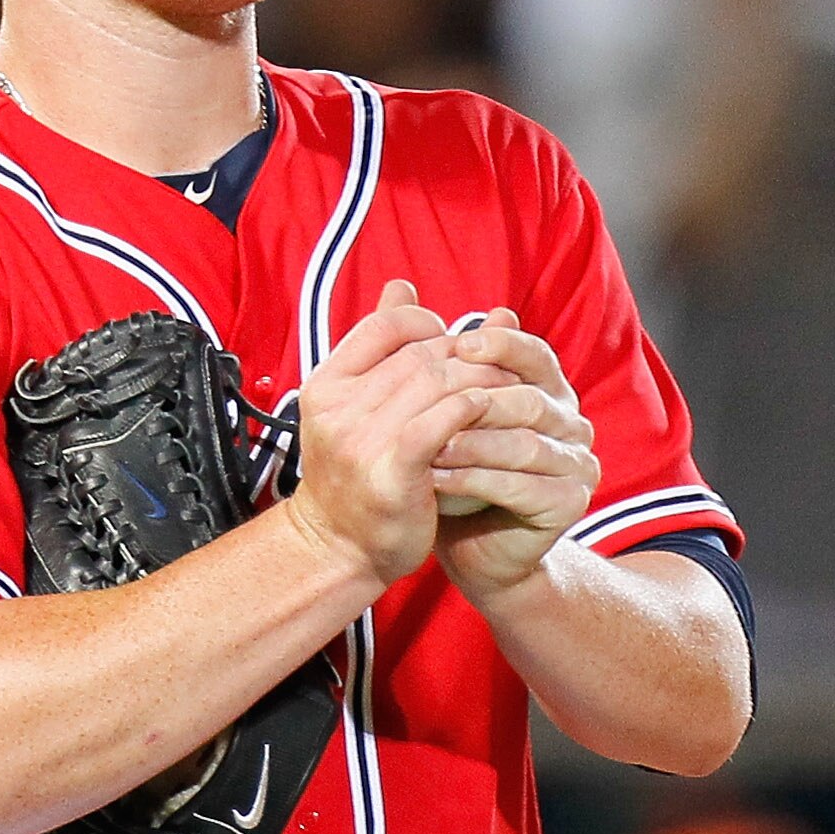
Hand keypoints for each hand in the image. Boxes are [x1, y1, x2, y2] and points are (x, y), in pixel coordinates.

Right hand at [286, 280, 516, 586]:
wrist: (336, 548)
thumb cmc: (353, 476)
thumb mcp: (353, 405)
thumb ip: (377, 349)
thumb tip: (402, 285)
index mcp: (326, 385)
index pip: (384, 326)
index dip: (426, 322)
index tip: (451, 339)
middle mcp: (338, 407)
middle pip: (419, 354)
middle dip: (467, 354)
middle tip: (501, 363)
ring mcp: (361, 439)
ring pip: (436, 383)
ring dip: (480, 379)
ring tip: (508, 387)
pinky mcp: (392, 470)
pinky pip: (441, 422)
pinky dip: (470, 408)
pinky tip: (490, 410)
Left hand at [430, 309, 598, 597]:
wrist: (467, 547)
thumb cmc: (450, 470)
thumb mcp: (434, 408)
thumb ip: (421, 349)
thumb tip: (398, 287)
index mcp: (546, 389)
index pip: (532, 353)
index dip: (500, 345)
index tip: (456, 345)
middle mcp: (570, 421)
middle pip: (529, 398)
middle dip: (475, 401)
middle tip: (426, 406)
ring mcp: (577, 463)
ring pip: (525, 443)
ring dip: (470, 444)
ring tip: (424, 447)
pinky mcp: (570, 503)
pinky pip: (523, 486)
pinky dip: (477, 481)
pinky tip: (437, 481)